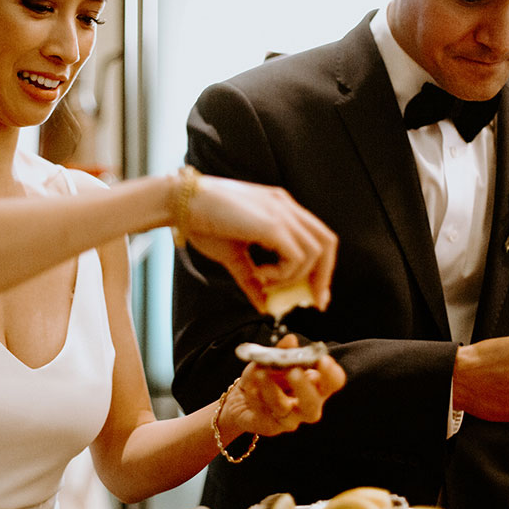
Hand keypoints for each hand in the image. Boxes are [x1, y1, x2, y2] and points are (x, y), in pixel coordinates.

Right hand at [182, 175, 336, 311]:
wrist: (181, 202)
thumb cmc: (202, 222)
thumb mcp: (232, 255)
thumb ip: (252, 278)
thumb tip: (264, 306)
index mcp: (280, 208)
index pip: (316, 237)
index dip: (321, 268)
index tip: (314, 296)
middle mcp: (286, 206)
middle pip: (327, 242)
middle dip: (322, 277)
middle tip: (312, 301)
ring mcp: (282, 212)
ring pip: (315, 253)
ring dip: (293, 277)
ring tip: (265, 282)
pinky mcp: (273, 224)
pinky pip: (297, 258)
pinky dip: (283, 274)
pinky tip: (260, 275)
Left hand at [219, 334, 345, 436]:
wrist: (241, 397)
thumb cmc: (264, 377)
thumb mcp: (271, 359)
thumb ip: (283, 351)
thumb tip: (291, 340)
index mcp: (314, 386)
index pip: (333, 383)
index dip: (331, 374)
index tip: (323, 360)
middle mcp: (306, 406)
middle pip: (313, 404)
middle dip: (304, 387)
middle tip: (293, 371)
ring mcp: (288, 420)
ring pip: (284, 409)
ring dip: (272, 389)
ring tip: (261, 373)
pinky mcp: (269, 427)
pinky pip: (264, 415)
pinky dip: (257, 398)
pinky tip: (250, 388)